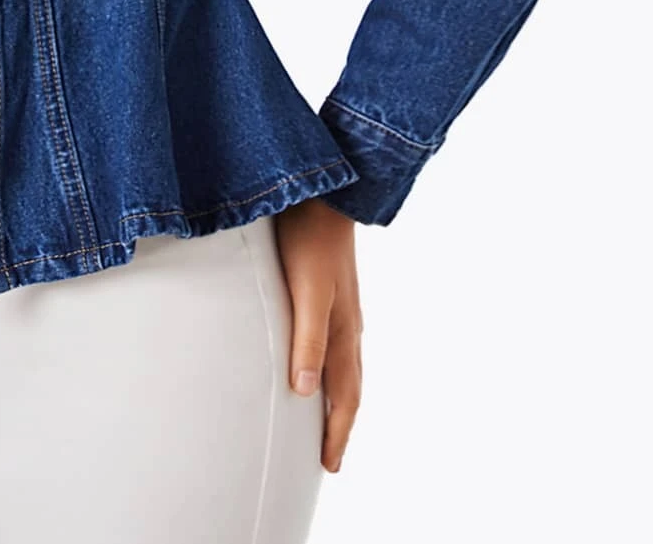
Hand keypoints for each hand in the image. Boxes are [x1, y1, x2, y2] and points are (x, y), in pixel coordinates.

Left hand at [272, 196, 362, 472]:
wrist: (322, 190)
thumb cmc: (310, 237)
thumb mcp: (308, 290)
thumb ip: (307, 338)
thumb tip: (306, 393)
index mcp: (343, 331)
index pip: (345, 396)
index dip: (337, 432)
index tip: (329, 465)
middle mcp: (347, 324)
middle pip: (349, 387)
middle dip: (341, 424)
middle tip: (330, 458)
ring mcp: (341, 307)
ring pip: (344, 366)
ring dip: (339, 398)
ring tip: (327, 420)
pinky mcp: (330, 289)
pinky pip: (336, 344)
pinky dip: (332, 368)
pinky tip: (318, 363)